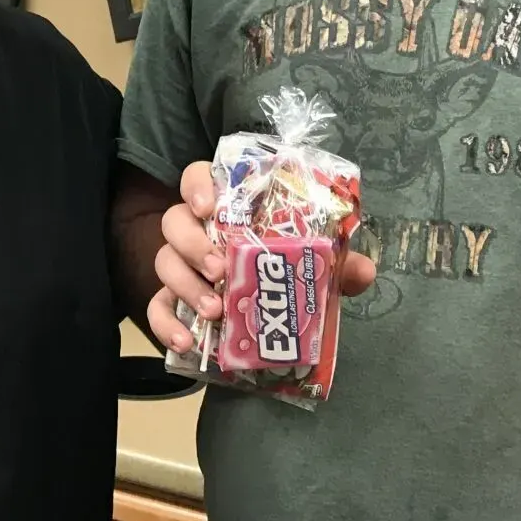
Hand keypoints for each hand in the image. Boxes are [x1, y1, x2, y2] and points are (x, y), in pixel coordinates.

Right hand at [145, 160, 376, 354]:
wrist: (268, 316)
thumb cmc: (286, 272)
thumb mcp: (313, 266)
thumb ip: (337, 263)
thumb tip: (363, 270)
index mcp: (227, 209)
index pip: (198, 178)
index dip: (196, 186)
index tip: (209, 207)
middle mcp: (197, 232)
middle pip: (174, 221)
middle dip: (194, 244)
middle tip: (221, 269)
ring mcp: (182, 267)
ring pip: (164, 262)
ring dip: (186, 285)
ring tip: (214, 311)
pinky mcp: (172, 302)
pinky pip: (156, 308)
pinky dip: (166, 325)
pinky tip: (186, 342)